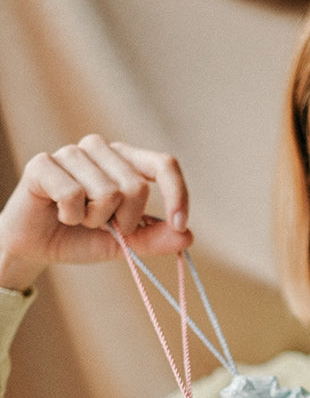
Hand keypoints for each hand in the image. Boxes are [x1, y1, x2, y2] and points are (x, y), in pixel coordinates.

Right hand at [0, 136, 191, 291]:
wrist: (36, 247)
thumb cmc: (81, 237)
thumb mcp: (125, 243)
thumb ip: (155, 238)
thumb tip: (186, 235)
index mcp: (125, 161)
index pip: (163, 164)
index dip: (178, 193)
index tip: (180, 224)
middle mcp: (100, 149)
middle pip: (137, 187)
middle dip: (124, 221)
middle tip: (102, 226)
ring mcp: (71, 153)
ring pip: (107, 192)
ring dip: (94, 220)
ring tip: (78, 218)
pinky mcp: (44, 163)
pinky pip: (74, 194)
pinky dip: (70, 216)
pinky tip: (59, 214)